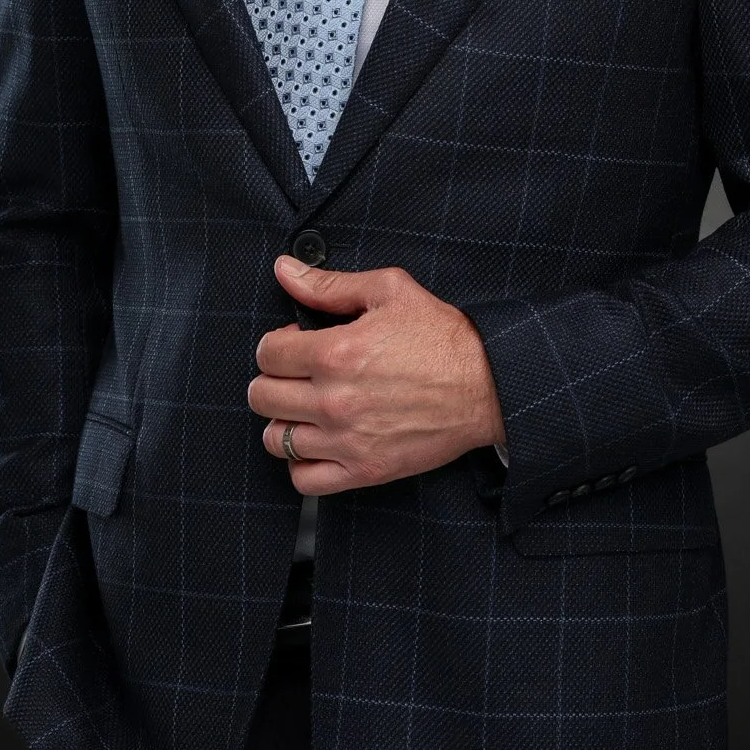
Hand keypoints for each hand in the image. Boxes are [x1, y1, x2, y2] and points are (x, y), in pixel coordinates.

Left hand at [248, 257, 506, 494]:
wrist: (488, 385)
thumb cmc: (443, 337)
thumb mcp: (389, 291)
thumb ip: (329, 284)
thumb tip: (286, 270)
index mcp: (335, 352)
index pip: (267, 353)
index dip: (279, 343)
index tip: (298, 344)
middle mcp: (334, 400)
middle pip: (262, 396)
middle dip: (275, 379)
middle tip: (300, 374)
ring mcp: (347, 440)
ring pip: (276, 439)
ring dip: (284, 421)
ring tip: (307, 408)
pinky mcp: (364, 470)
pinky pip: (304, 479)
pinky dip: (301, 463)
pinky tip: (318, 443)